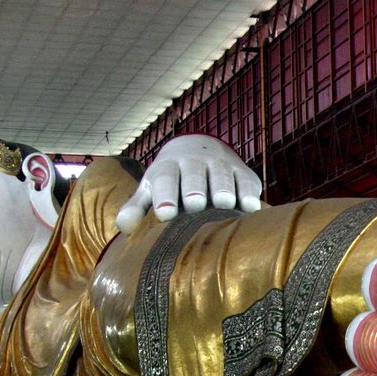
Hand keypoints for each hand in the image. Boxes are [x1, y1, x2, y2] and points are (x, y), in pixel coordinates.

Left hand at [115, 135, 261, 233]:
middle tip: (195, 203)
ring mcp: (221, 165)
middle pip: (194, 174)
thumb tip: (125, 226)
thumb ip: (137, 207)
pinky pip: (247, 182)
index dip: (165, 194)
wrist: (199, 149)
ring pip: (222, 175)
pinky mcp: (243, 173)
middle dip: (194, 187)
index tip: (165, 213)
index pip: (165, 178)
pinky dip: (250, 193)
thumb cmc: (171, 179)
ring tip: (225, 203)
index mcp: (168, 168)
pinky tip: (251, 207)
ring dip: (224, 188)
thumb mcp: (151, 189)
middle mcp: (195, 162)